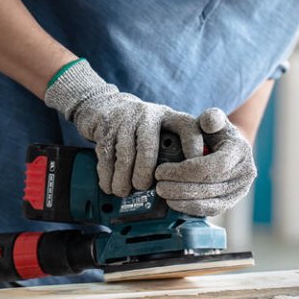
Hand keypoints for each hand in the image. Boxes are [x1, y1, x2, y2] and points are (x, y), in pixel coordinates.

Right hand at [44, 60, 203, 196]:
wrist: (106, 107)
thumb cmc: (140, 129)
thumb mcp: (160, 131)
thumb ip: (172, 152)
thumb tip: (182, 186)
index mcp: (169, 117)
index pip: (188, 127)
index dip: (192, 147)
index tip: (192, 171)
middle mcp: (148, 115)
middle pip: (148, 148)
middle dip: (144, 173)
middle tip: (142, 187)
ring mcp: (125, 119)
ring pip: (124, 155)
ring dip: (123, 179)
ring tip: (123, 192)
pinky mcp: (105, 126)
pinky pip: (106, 156)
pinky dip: (107, 176)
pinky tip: (110, 186)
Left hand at [153, 107, 256, 216]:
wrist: (226, 149)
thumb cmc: (215, 133)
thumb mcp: (214, 120)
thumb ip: (211, 117)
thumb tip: (208, 121)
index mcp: (240, 152)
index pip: (213, 166)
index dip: (185, 171)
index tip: (162, 170)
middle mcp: (245, 174)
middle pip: (210, 186)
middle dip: (180, 187)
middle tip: (158, 184)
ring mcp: (239, 191)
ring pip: (210, 202)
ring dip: (182, 200)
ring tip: (162, 193)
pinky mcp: (231, 203)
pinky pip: (210, 210)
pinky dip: (190, 208)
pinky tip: (173, 202)